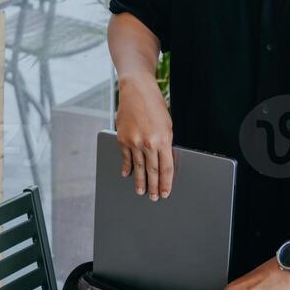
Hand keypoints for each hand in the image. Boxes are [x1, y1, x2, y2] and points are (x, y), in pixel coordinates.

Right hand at [115, 74, 173, 199]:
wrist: (136, 91)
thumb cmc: (155, 106)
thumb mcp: (167, 125)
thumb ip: (165, 144)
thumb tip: (162, 161)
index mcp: (163, 140)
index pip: (166, 168)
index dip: (166, 183)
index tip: (165, 192)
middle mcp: (148, 143)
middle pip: (152, 171)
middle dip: (154, 187)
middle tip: (154, 198)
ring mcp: (133, 142)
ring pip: (138, 168)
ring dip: (140, 182)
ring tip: (140, 191)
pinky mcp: (122, 139)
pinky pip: (126, 158)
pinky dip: (127, 167)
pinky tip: (128, 175)